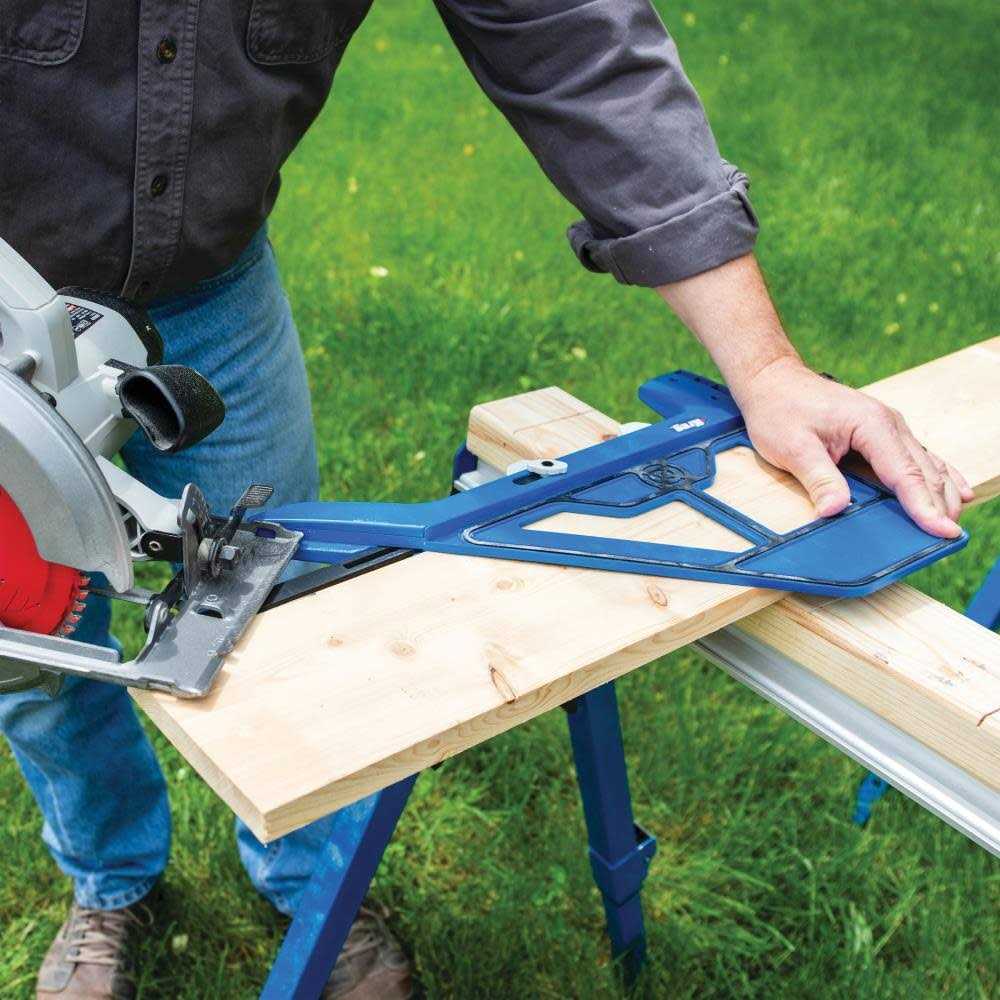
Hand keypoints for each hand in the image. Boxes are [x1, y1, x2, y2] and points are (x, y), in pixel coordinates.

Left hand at [731, 356, 972, 537]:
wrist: (773, 380)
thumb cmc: (781, 409)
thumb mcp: (792, 447)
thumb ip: (818, 478)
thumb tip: (836, 510)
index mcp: (872, 425)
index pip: (905, 473)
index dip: (924, 506)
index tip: (942, 531)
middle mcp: (889, 424)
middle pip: (924, 471)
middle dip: (939, 506)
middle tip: (948, 539)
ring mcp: (889, 427)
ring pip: (926, 465)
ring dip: (941, 494)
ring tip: (951, 525)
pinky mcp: (881, 432)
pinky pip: (917, 457)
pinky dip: (937, 476)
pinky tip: (957, 491)